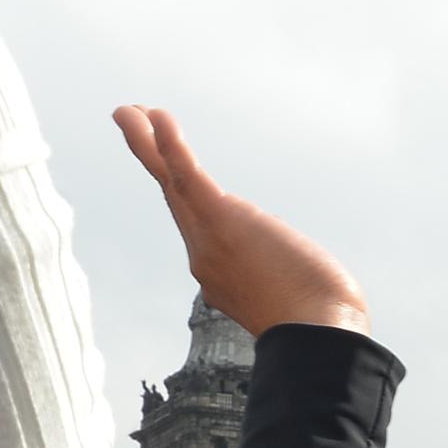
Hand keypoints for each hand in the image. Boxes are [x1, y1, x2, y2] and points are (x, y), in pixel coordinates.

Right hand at [117, 104, 369, 337]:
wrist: (317, 336)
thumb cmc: (320, 327)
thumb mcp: (294, 302)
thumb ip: (288, 287)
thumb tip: (314, 288)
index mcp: (219, 276)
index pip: (198, 228)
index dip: (184, 193)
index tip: (176, 167)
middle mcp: (203, 257)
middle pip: (173, 198)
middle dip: (152, 161)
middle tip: (134, 127)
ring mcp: (208, 238)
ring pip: (169, 181)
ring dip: (145, 142)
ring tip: (127, 111)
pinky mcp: (221, 219)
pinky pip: (187, 174)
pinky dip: (170, 144)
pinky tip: (155, 116)